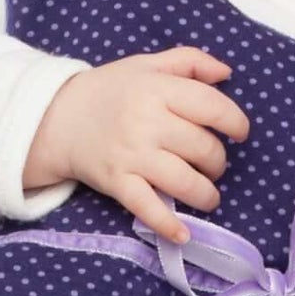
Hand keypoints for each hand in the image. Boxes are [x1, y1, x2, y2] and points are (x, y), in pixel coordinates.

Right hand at [24, 46, 248, 242]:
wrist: (55, 117)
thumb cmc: (109, 90)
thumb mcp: (147, 65)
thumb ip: (190, 61)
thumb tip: (227, 73)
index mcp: (157, 89)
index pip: (211, 107)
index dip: (235, 122)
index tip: (239, 133)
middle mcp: (146, 122)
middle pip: (203, 148)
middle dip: (217, 161)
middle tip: (212, 162)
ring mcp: (131, 155)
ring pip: (184, 181)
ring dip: (206, 193)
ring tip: (208, 194)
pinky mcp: (117, 182)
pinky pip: (147, 207)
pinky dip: (168, 224)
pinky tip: (184, 234)